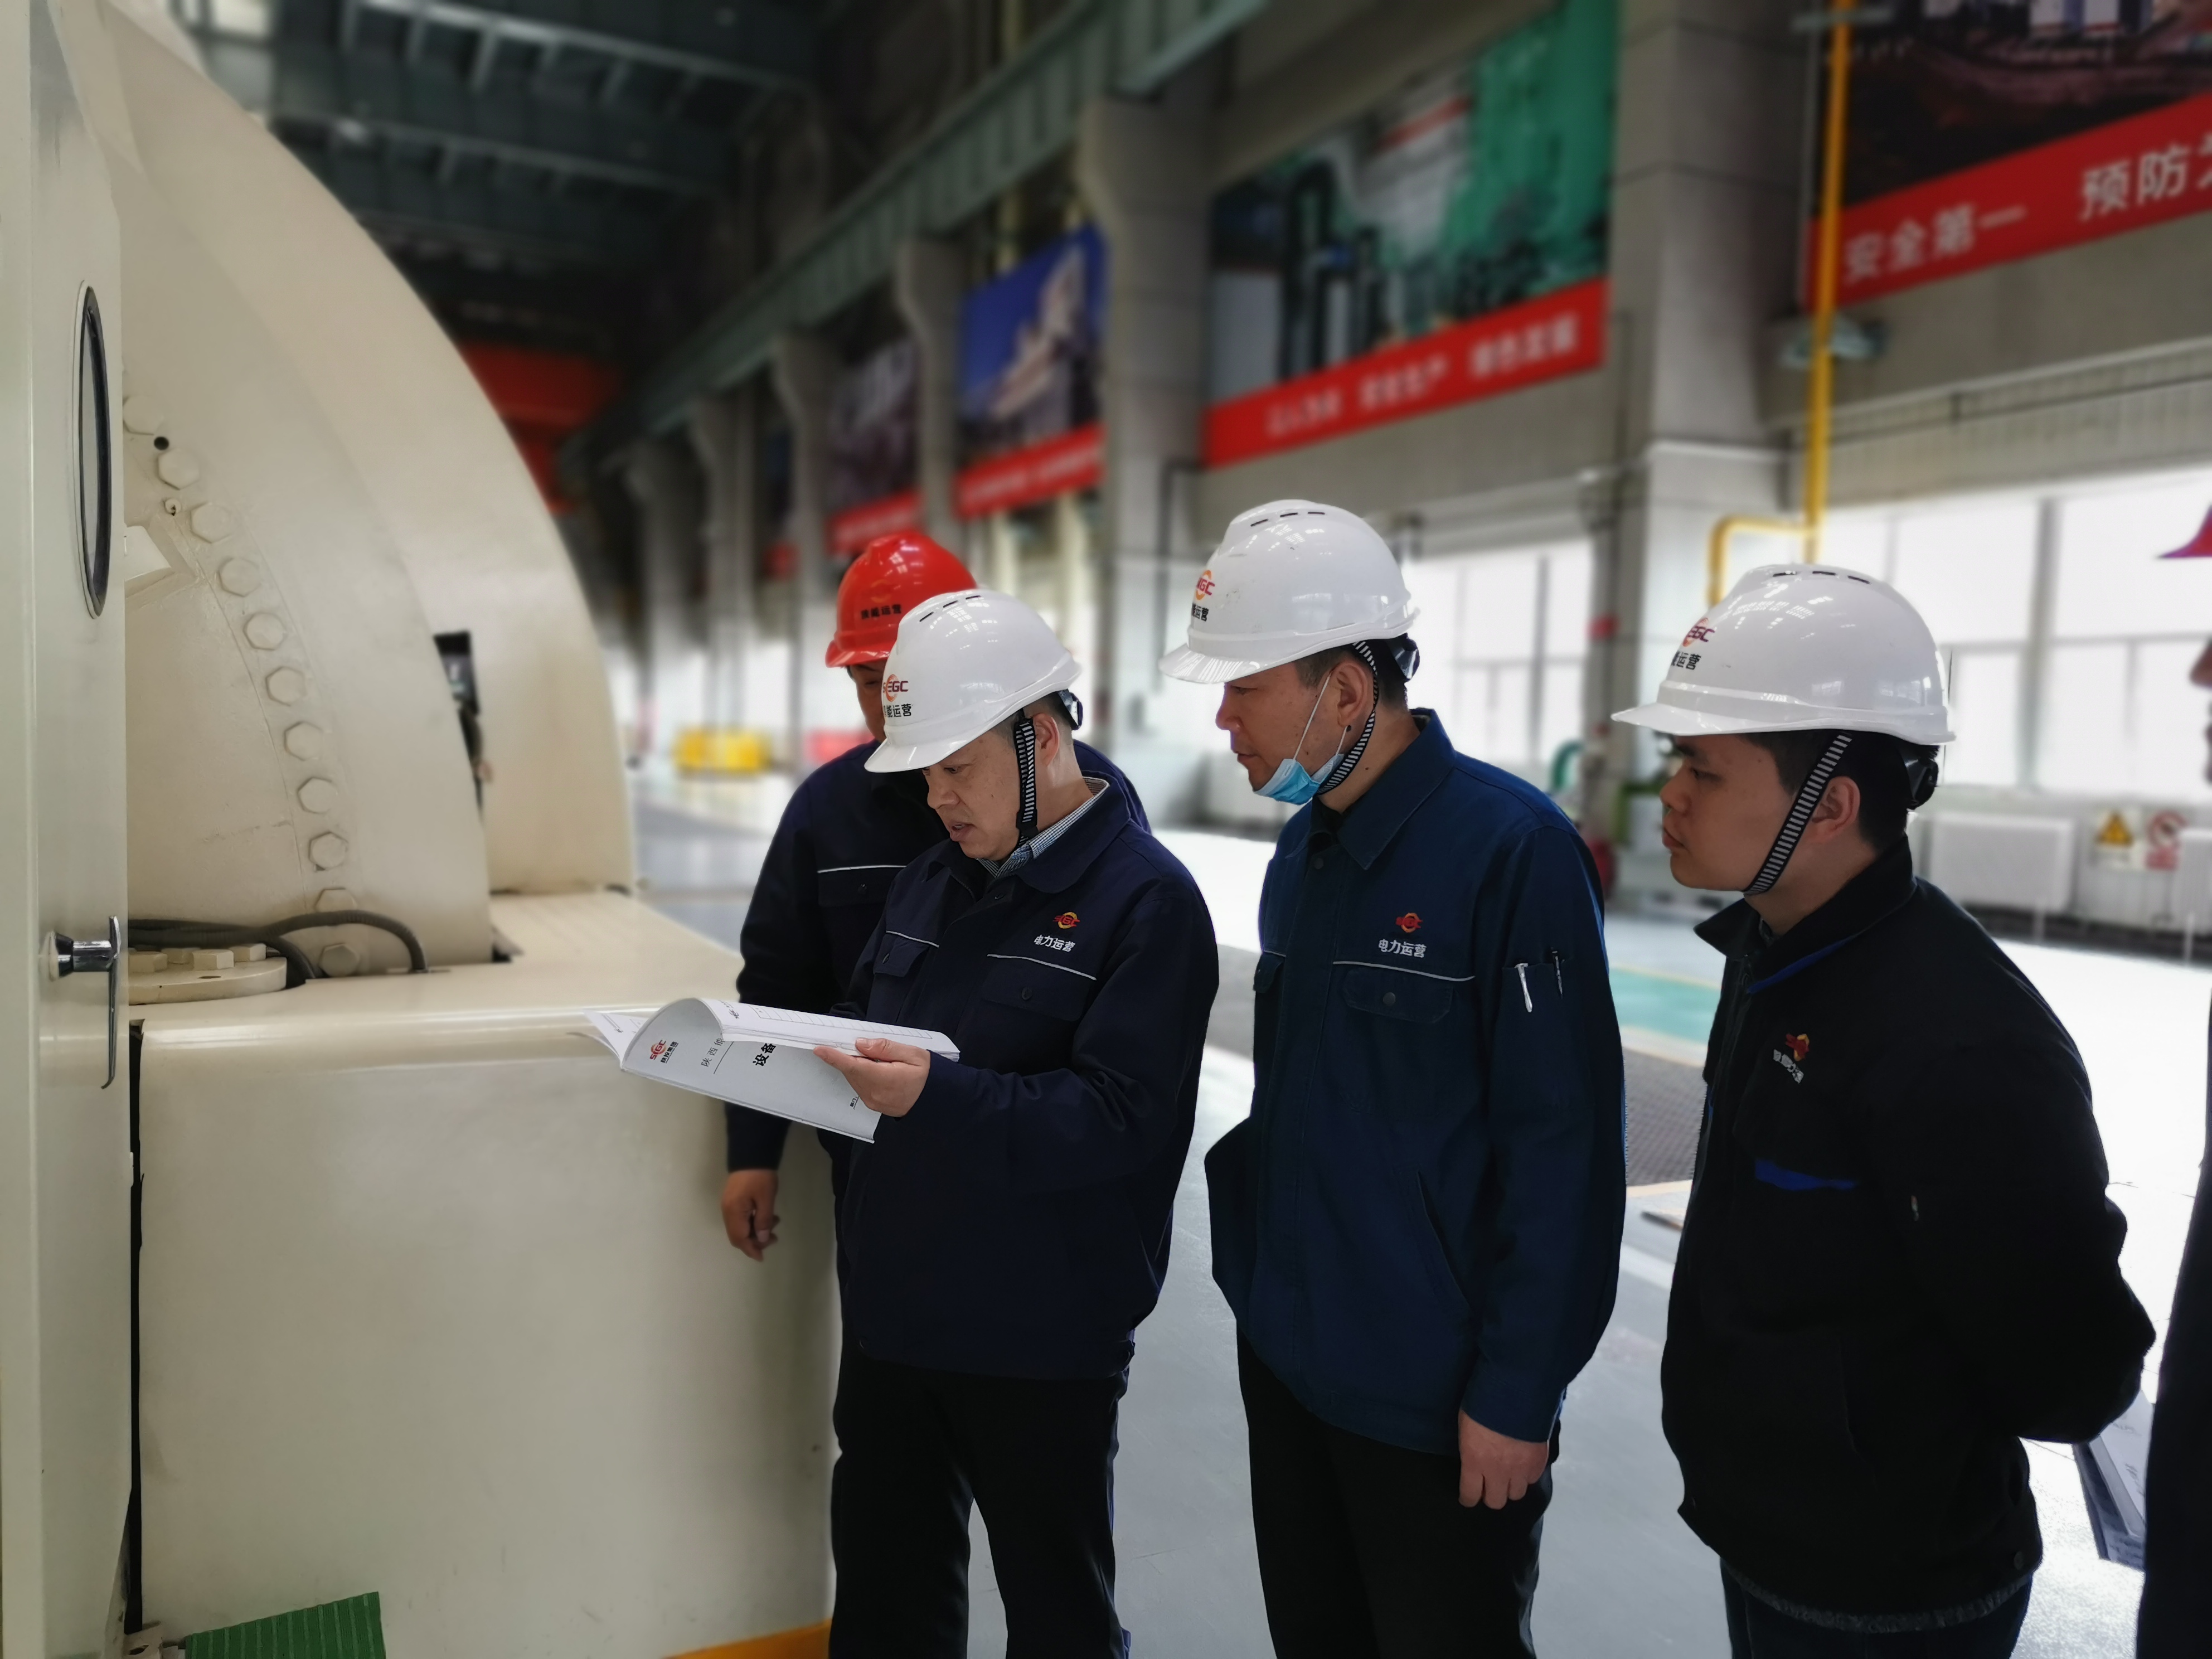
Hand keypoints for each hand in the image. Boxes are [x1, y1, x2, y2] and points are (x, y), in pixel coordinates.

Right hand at [720, 1169, 779, 1259]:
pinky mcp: (733, 1200)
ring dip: (756, 1230)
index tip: (762, 1257)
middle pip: (737, 1235)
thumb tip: (762, 1239)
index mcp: (733, 1212)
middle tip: (774, 1238)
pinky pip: (741, 1218)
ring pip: (740, 1227)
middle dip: (755, 1241)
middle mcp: (727, 1211)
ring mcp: (729, 1205)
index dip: (751, 1249)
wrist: (751, 1153)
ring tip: (775, 1223)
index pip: (739, 1238)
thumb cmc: (760, 1176)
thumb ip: (763, 1221)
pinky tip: (767, 1216)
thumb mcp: (766, 1199)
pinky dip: (753, 1221)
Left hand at [813, 1036, 931, 1117]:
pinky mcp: (874, 1105)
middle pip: (851, 1071)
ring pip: (854, 1079)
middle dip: (847, 1057)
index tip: (819, 1049)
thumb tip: (861, 1044)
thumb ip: (885, 1048)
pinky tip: (873, 1068)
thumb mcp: (913, 1054)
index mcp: (883, 1079)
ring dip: (855, 1066)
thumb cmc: (928, 1076)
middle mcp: (874, 1093)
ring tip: (872, 1057)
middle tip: (853, 1044)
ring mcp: (873, 1101)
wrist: (937, 1101)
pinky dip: (861, 1075)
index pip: (852, 1066)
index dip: (834, 1057)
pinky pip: (861, 1086)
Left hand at [1457, 1412, 1547, 1509]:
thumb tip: (1474, 1462)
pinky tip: (1523, 1463)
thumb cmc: (1483, 1403)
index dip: (1468, 1498)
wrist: (1516, 1391)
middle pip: (1495, 1501)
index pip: (1470, 1494)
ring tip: (1509, 1474)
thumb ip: (1471, 1451)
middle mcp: (1498, 1471)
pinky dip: (1527, 1475)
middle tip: (1490, 1486)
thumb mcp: (1467, 1427)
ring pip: (1516, 1494)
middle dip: (1491, 1495)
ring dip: (1511, 1486)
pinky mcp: (1538, 1462)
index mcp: (1475, 1461)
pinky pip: (1532, 1479)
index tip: (1468, 1497)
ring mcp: (1520, 1469)